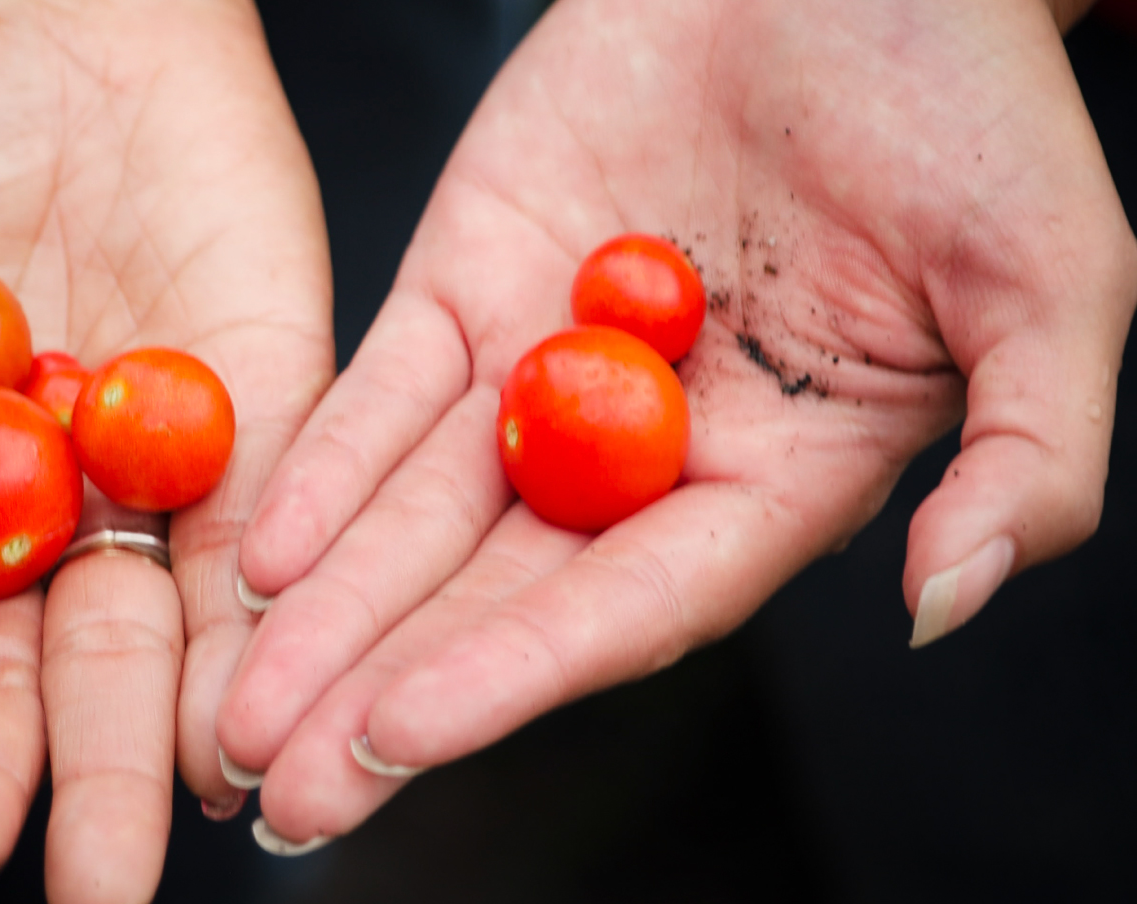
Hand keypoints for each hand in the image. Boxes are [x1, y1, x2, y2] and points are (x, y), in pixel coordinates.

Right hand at [0, 0, 331, 898]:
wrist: (53, 32)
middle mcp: (11, 532)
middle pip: (7, 684)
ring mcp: (132, 494)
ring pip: (133, 649)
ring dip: (128, 759)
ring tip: (122, 861)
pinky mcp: (256, 437)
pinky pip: (256, 554)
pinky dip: (251, 640)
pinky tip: (242, 733)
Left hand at [217, 0, 1135, 846]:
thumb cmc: (975, 106)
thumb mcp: (1054, 283)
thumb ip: (1024, 459)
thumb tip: (944, 605)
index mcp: (770, 482)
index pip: (630, 610)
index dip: (515, 673)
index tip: (398, 736)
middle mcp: (640, 457)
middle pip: (496, 597)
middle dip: (381, 689)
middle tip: (276, 790)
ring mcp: (543, 374)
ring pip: (417, 517)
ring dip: (322, 612)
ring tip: (230, 710)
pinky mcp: (468, 286)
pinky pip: (381, 393)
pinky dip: (321, 467)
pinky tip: (256, 551)